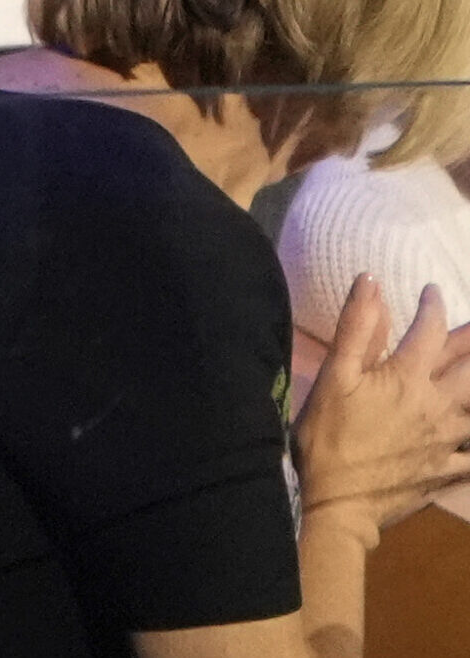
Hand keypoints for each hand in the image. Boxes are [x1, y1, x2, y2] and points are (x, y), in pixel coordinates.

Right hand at [296, 276, 469, 531]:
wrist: (338, 503)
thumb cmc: (328, 437)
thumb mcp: (334, 377)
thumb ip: (355, 328)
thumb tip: (371, 281)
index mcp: (408, 377)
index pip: (429, 330)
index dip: (432, 306)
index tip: (431, 291)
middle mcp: (438, 403)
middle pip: (468, 365)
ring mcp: (447, 439)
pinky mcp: (447, 468)